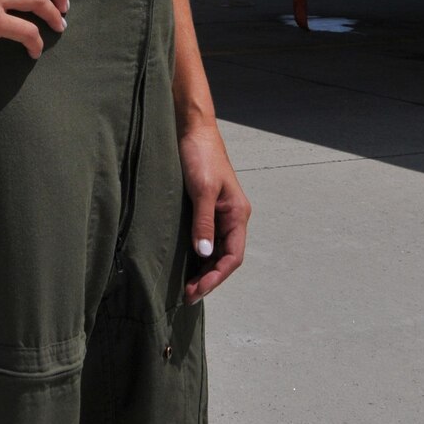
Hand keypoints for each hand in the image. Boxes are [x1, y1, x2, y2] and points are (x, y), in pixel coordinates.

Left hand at [179, 121, 250, 301]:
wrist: (192, 128)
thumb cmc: (199, 155)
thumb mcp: (201, 190)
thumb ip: (203, 223)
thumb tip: (204, 255)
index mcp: (237, 213)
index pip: (233, 256)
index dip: (216, 277)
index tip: (197, 290)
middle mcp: (232, 216)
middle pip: (225, 257)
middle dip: (209, 278)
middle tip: (187, 295)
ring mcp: (220, 212)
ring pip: (216, 250)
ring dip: (204, 270)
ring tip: (186, 287)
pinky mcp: (206, 207)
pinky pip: (206, 238)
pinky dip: (198, 255)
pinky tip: (186, 264)